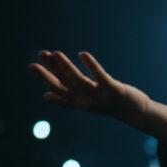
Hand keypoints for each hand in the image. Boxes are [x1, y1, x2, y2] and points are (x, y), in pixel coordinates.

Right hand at [29, 50, 150, 125]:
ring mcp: (99, 96)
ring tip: (55, 53)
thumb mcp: (86, 103)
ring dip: (66, 67)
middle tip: (35, 59)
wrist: (135, 113)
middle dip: (48, 73)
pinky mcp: (113, 90)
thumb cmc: (109, 105)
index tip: (32, 65)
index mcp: (78, 102)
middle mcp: (86, 100)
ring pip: (79, 81)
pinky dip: (92, 66)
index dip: (44, 78)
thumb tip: (45, 96)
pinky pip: (101, 77)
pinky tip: (83, 54)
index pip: (57, 88)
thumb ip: (66, 99)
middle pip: (64, 85)